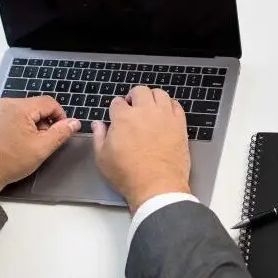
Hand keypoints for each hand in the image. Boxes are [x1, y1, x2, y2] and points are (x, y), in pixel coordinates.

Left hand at [0, 96, 80, 192]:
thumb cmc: (7, 162)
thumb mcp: (42, 148)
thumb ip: (61, 133)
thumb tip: (73, 123)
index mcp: (18, 107)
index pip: (49, 103)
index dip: (60, 116)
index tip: (61, 130)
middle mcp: (4, 103)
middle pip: (35, 106)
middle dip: (43, 122)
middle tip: (42, 141)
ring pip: (22, 111)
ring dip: (30, 124)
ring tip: (26, 144)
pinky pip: (9, 115)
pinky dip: (16, 125)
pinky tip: (14, 142)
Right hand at [92, 86, 190, 208]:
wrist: (157, 186)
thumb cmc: (129, 175)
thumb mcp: (102, 158)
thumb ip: (99, 136)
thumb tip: (98, 125)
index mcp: (123, 118)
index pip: (118, 102)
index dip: (117, 108)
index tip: (118, 116)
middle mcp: (145, 112)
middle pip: (140, 91)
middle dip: (134, 96)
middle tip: (133, 106)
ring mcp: (164, 116)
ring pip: (160, 93)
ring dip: (153, 97)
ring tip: (150, 107)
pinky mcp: (179, 124)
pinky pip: (176, 105)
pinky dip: (170, 105)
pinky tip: (166, 113)